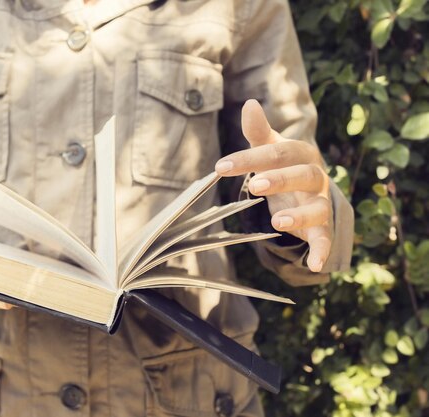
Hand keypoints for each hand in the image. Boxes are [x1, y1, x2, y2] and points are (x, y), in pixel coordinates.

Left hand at [215, 99, 331, 272]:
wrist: (308, 190)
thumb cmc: (283, 165)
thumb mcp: (270, 148)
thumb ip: (258, 131)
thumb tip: (250, 103)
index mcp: (301, 154)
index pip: (277, 152)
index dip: (249, 159)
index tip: (220, 167)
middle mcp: (316, 177)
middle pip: (303, 175)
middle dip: (280, 179)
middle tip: (254, 185)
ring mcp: (321, 203)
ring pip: (317, 207)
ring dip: (299, 215)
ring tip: (277, 222)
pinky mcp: (321, 227)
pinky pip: (325, 239)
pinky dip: (322, 251)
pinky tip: (313, 265)